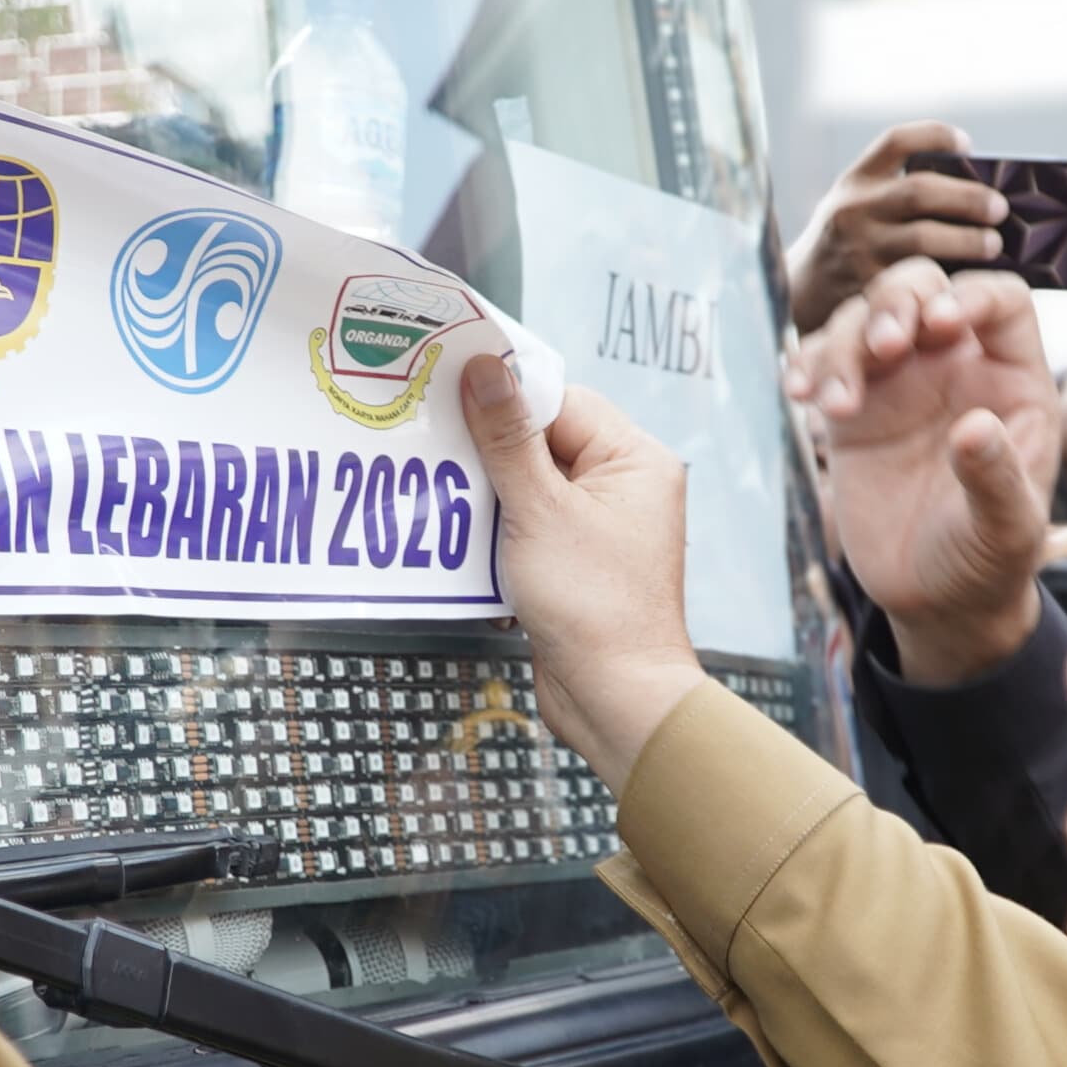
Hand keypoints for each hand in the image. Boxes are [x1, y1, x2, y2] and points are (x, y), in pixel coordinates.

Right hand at [459, 356, 704, 792]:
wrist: (615, 699)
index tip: (447, 392)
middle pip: (541, 441)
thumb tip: (485, 368)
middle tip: (432, 443)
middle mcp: (624, 487)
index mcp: (634, 460)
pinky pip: (528, 527)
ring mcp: (600, 528)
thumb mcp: (539, 511)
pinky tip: (457, 537)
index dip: (504, 399)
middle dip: (488, 450)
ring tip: (439, 494)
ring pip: (528, 487)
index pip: (560, 402)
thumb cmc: (593, 606)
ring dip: (485, 495)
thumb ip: (507, 439)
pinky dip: (494, 531)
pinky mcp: (574, 564)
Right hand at [783, 121, 1007, 334]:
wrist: (797, 295)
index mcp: (855, 181)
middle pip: (921, 191)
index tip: (968, 146)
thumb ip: (895, 194)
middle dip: (968, 197)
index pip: (897, 142)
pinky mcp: (866, 288)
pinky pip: (917, 277)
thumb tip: (973, 189)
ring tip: (994, 244)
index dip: (937, 136)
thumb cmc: (844, 246)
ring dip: (967, 240)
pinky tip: (969, 278)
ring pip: (923, 239)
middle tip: (999, 208)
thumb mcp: (855, 205)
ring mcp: (858, 250)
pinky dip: (950, 275)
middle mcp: (853, 209)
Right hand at [786, 262, 1060, 685]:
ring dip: (843, 344)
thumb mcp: (1007, 529)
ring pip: (864, 319)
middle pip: (922, 290)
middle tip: (884, 346)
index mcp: (1012, 380)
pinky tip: (800, 395)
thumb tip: (974, 427)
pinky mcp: (853, 411)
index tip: (941, 325)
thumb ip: (996, 478)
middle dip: (896, 303)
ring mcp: (900, 384)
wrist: (934, 600)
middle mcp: (955, 367)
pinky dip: (806, 366)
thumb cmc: (988, 561)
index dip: (973, 296)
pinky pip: (822, 362)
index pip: (1001, 302)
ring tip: (834, 404)